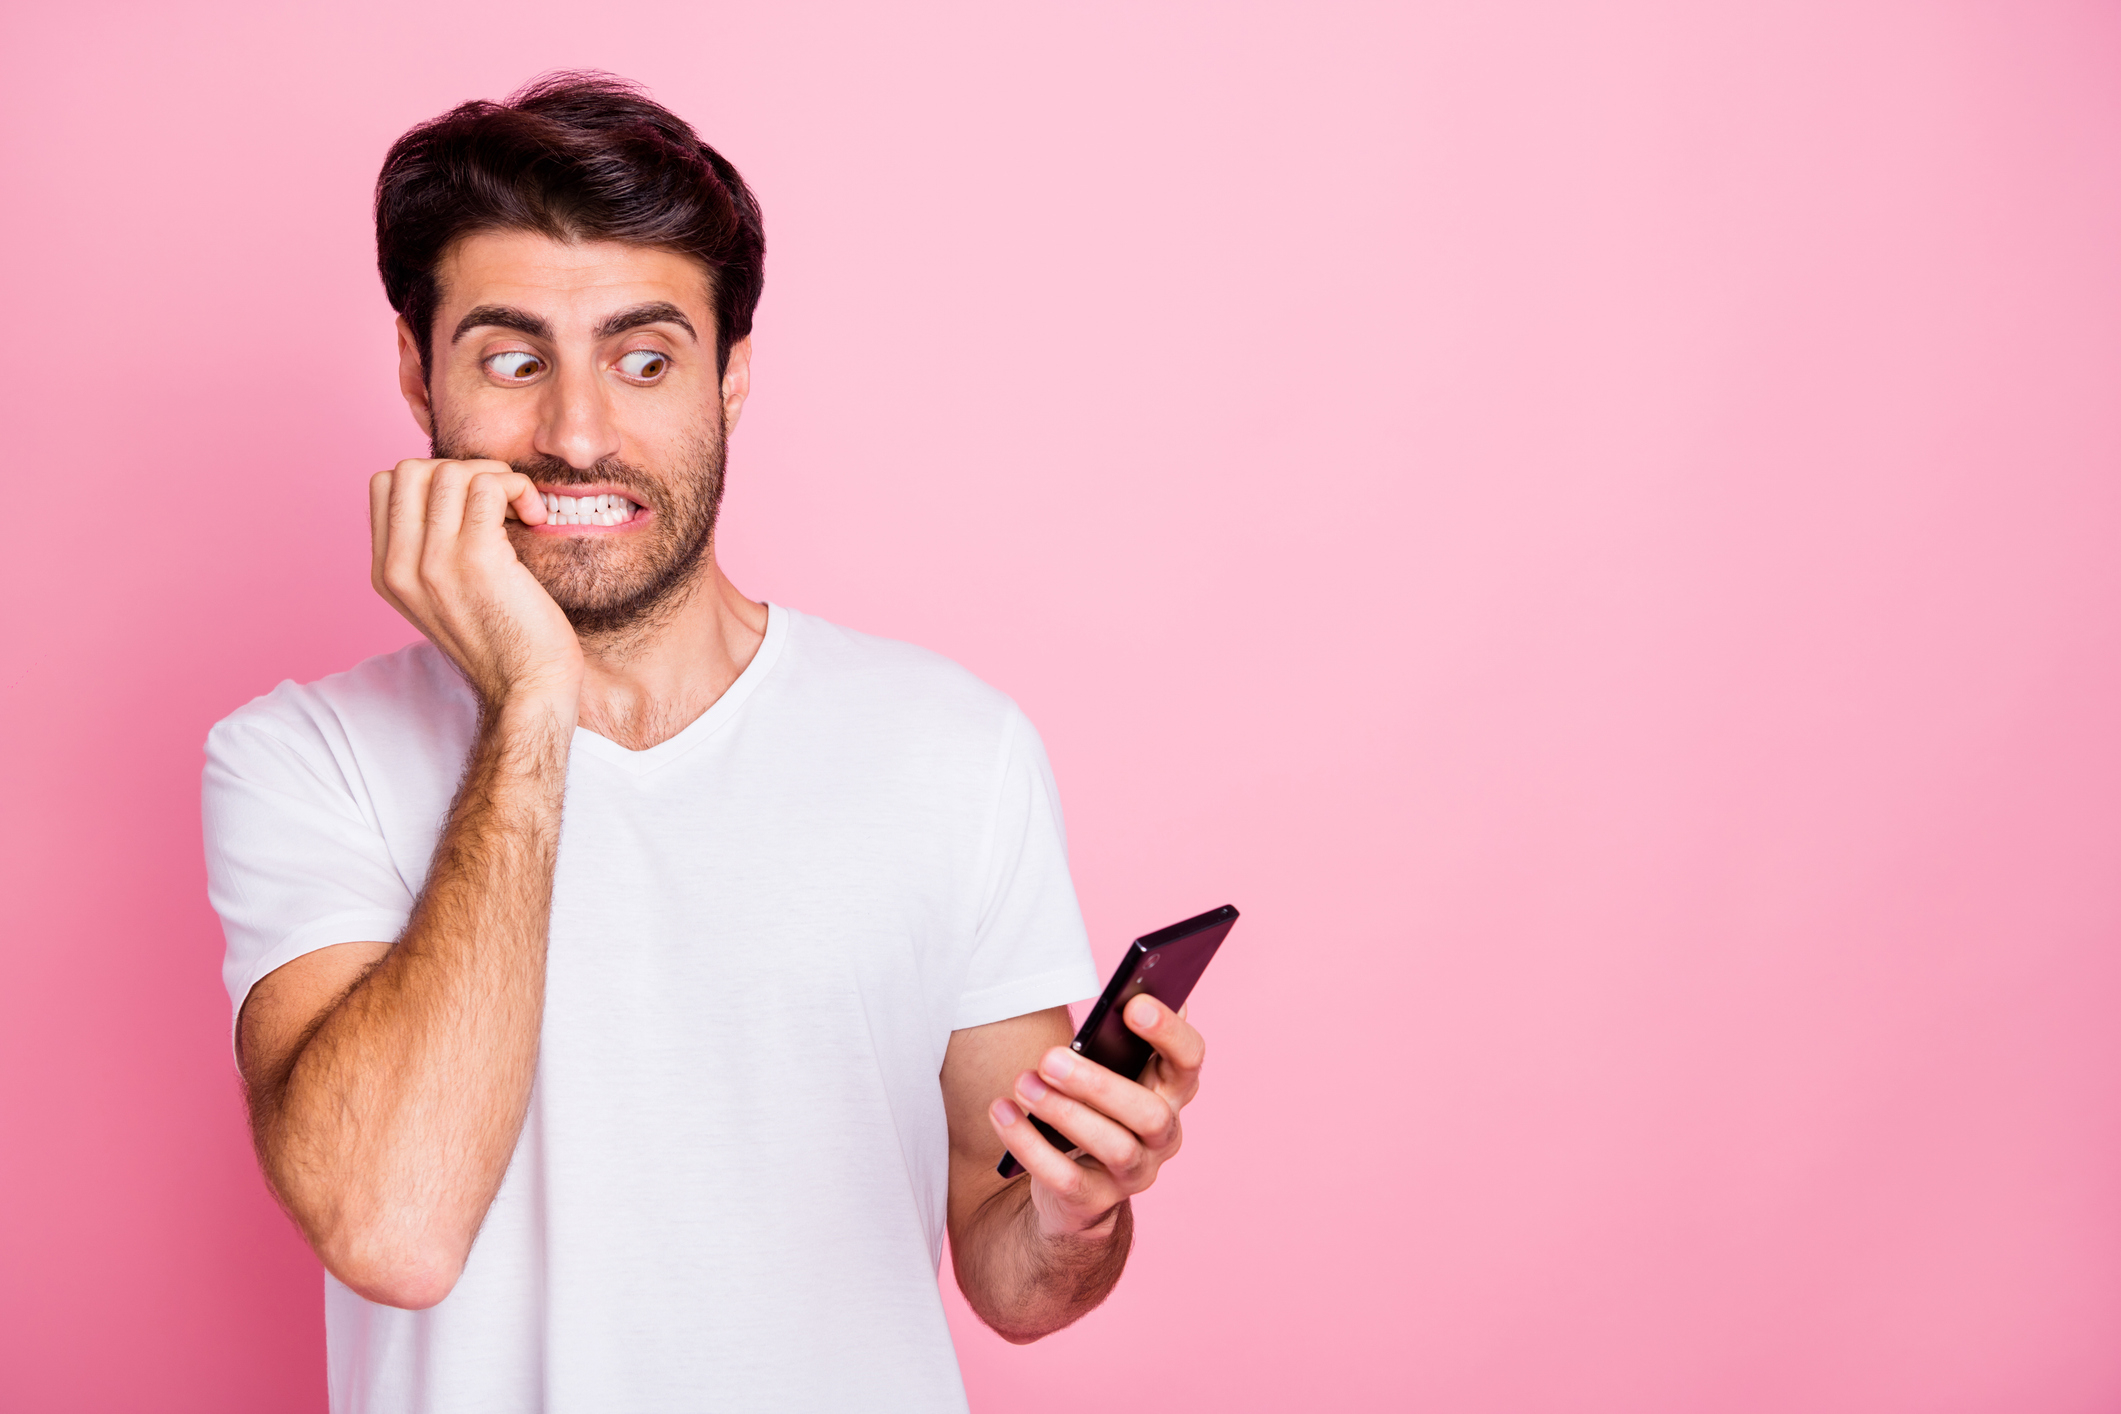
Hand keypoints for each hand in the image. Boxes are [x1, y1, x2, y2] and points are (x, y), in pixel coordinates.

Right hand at [369, 459, 579, 707]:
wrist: (527, 690)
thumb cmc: (504, 641)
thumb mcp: (447, 595)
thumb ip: (432, 549)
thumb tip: (455, 487)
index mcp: (387, 573)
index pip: (385, 486)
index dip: (436, 479)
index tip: (474, 508)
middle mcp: (400, 567)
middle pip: (410, 470)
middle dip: (462, 470)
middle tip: (500, 501)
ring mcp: (433, 563)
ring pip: (450, 471)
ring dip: (495, 477)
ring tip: (520, 511)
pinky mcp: (476, 559)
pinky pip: (488, 486)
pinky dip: (517, 487)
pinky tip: (533, 516)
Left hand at [988, 996, 1203, 1237]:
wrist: (1070, 1183)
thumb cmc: (1090, 1104)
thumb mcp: (1107, 1067)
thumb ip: (1119, 1037)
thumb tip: (1126, 994)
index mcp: (1171, 1088)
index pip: (1189, 1059)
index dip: (1168, 1032)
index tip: (1132, 1005)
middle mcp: (1164, 1135)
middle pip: (1150, 1113)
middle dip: (1099, 1084)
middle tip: (1049, 1058)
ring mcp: (1135, 1173)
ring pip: (1115, 1148)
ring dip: (1064, 1113)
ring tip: (1024, 1083)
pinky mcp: (1095, 1201)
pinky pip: (1066, 1179)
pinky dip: (1030, 1146)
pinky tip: (1003, 1112)